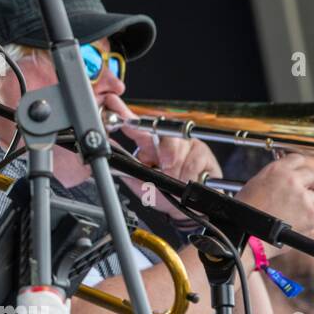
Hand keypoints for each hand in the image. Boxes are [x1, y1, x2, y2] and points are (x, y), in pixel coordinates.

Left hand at [104, 95, 220, 215]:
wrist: (185, 209)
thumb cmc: (162, 193)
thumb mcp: (139, 183)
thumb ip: (125, 168)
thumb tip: (110, 152)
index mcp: (149, 145)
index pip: (135, 126)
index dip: (124, 114)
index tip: (114, 105)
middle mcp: (168, 141)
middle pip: (165, 131)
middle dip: (167, 150)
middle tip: (165, 167)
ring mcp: (187, 145)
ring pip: (181, 146)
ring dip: (177, 168)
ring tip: (175, 179)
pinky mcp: (203, 153)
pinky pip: (196, 159)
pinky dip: (189, 173)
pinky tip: (187, 179)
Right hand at [236, 154, 313, 254]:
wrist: (247, 234)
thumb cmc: (244, 214)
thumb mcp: (253, 186)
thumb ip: (272, 179)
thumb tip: (283, 181)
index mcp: (275, 170)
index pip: (296, 158)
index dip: (298, 168)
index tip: (299, 175)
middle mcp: (291, 179)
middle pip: (311, 175)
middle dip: (309, 184)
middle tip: (302, 193)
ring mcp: (303, 196)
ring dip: (309, 202)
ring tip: (294, 213)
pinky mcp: (312, 213)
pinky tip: (304, 218)